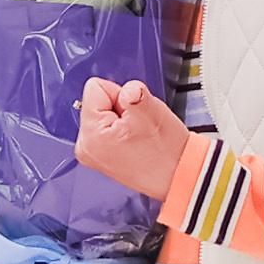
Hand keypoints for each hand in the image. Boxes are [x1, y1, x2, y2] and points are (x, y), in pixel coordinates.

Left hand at [76, 78, 191, 197]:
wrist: (178, 175)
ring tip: (138, 136)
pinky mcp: (100, 155)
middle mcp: (85, 146)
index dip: (120, 95)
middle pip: (98, 100)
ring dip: (123, 119)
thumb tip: (128, 88)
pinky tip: (136, 142)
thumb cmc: (166, 153)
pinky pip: (108, 127)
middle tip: (138, 127)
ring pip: (104, 113)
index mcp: (90, 134)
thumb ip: (134, 92)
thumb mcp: (152, 112)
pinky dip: (123, 130)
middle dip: (121, 108)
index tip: (133, 114)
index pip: (95, 87)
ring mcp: (91, 152)